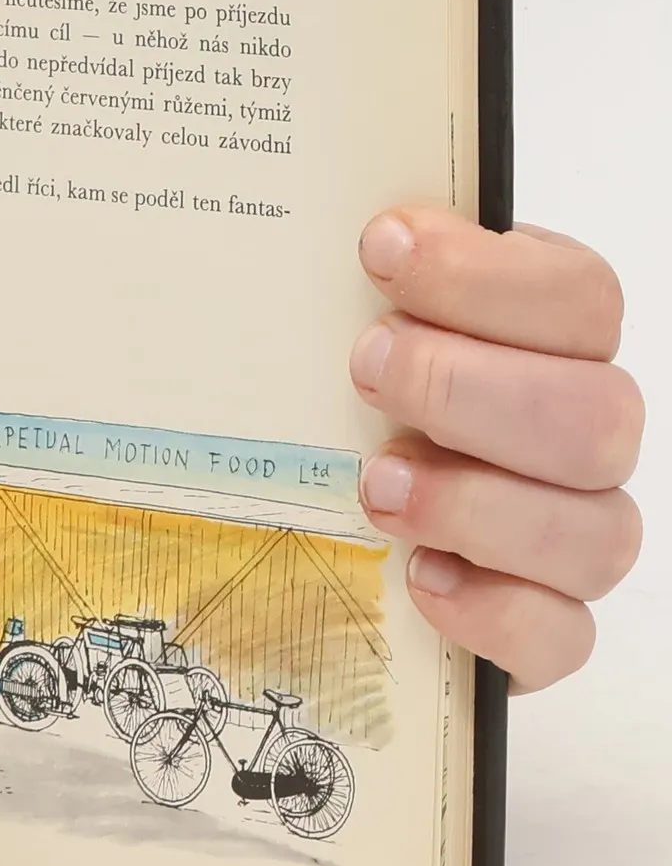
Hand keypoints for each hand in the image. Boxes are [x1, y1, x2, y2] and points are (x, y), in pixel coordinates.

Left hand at [351, 207, 643, 691]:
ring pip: (596, 532)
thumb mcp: (321, 324)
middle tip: (364, 368)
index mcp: (549, 340)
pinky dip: (495, 612)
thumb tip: (268, 230)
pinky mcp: (543, 623)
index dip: (490, 275)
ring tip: (376, 484)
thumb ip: (327, 281)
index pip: (578, 296)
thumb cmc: (332, 395)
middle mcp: (579, 434)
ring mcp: (571, 533)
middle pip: (598, 415)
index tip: (380, 250)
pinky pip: (562, 635)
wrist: (321, 521)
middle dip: (471, 387)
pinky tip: (418, 578)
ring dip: (479, 503)